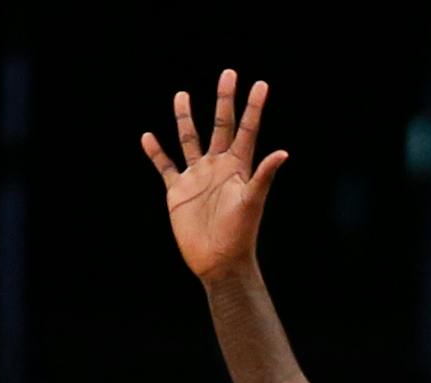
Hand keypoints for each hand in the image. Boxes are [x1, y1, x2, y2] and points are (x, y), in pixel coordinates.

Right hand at [142, 69, 289, 283]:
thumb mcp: (252, 202)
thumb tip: (283, 153)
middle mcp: (218, 167)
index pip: (247, 130)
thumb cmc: (240, 234)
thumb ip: (264, 176)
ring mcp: (197, 177)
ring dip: (185, 118)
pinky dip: (156, 152)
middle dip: (224, 100)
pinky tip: (148, 137)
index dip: (253, 107)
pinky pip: (165, 167)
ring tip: (181, 95)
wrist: (219, 262)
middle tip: (228, 73)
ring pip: (189, 140)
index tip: (260, 84)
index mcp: (238, 167)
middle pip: (221, 126)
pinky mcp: (178, 191)